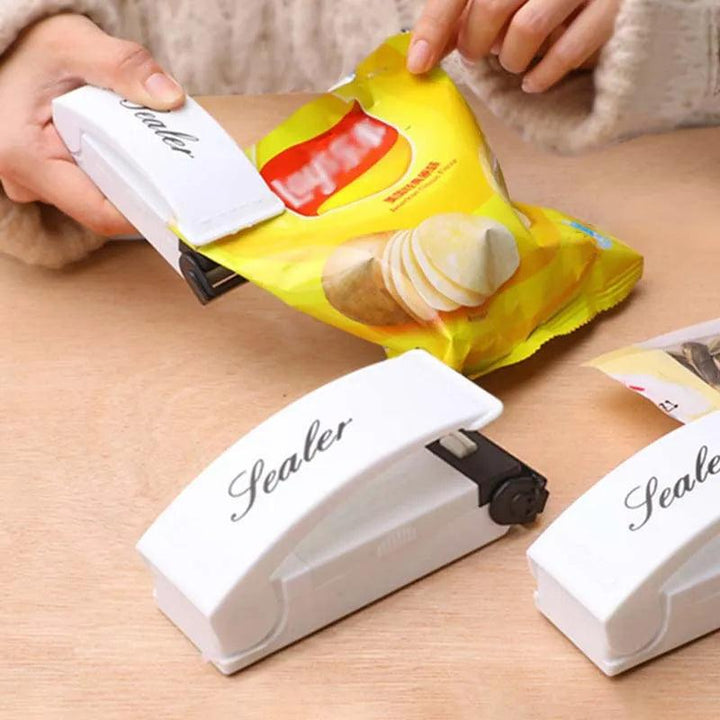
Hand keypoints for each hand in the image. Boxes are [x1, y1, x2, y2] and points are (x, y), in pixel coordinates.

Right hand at [0, 13, 184, 236]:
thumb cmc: (29, 45)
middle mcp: (27, 181)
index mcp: (27, 158)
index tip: (179, 202)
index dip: (143, 211)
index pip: (100, 213)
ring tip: (154, 155)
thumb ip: (124, 66)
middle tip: (178, 173)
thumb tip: (171, 97)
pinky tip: (133, 152)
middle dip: (142, 190)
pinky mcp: (47, 178)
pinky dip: (115, 169)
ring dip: (129, 178)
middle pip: (104, 208)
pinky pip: (91, 185)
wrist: (5, 43)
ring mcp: (36, 183)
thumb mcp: (75, 44)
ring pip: (99, 198)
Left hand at [408, 0, 619, 92]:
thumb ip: (465, 13)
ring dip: (510, 58)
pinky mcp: (616, 6)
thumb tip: (424, 52)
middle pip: (492, 6)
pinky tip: (532, 81)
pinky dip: (542, 75)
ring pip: (528, 28)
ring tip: (511, 61)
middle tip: (477, 55)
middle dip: (475, 42)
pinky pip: (569, 49)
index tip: (419, 64)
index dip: (436, 26)